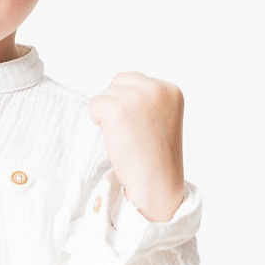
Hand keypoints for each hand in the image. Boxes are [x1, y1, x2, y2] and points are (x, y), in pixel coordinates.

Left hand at [89, 72, 184, 221]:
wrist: (156, 184)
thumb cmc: (155, 158)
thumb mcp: (160, 119)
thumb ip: (145, 100)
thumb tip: (114, 90)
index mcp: (171, 91)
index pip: (134, 80)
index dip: (129, 104)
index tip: (141, 128)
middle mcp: (156, 89)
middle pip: (118, 83)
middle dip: (117, 105)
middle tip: (130, 133)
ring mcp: (136, 98)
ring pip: (105, 95)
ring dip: (107, 116)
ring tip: (125, 137)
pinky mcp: (117, 110)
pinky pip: (94, 105)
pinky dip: (97, 121)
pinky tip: (114, 138)